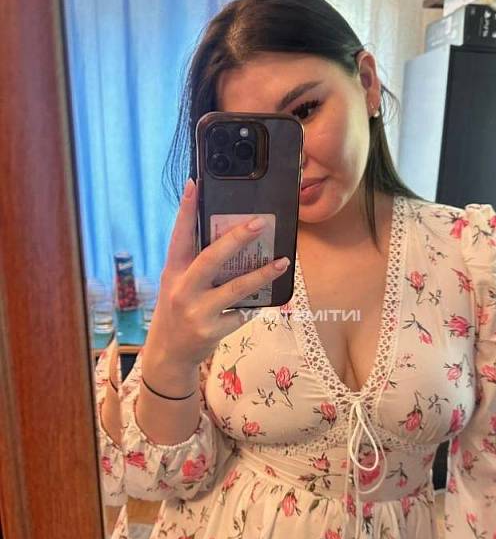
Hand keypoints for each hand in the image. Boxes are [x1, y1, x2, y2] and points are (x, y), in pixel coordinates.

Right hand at [143, 178, 289, 377]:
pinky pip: (243, 313)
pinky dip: (254, 305)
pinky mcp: (212, 331)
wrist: (169, 354)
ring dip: (263, 274)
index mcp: (173, 272)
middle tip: (259, 222)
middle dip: (236, 239)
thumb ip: (194, 263)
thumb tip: (227, 236)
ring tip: (283, 262)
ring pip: (236, 289)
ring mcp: (197, 312)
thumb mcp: (177, 284)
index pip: (179, 236)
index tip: (194, 184)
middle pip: (211, 259)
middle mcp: (182, 290)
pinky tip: (262, 300)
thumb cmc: (177, 310)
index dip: (186, 210)